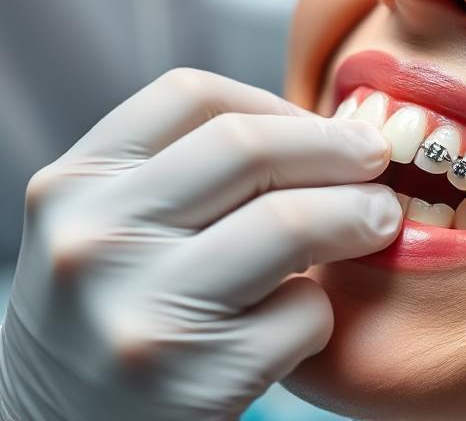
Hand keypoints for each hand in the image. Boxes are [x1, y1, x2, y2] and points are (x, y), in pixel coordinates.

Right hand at [0, 69, 401, 420]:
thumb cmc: (116, 313)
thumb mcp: (112, 228)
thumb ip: (184, 174)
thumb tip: (322, 131)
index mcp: (73, 186)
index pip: (191, 97)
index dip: (276, 104)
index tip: (322, 125)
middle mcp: (95, 242)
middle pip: (250, 149)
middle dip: (336, 148)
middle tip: (378, 159)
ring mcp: (142, 313)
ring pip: (291, 223)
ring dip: (359, 215)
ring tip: (381, 220)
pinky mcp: (197, 379)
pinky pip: (303, 313)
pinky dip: (323, 311)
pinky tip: (304, 320)